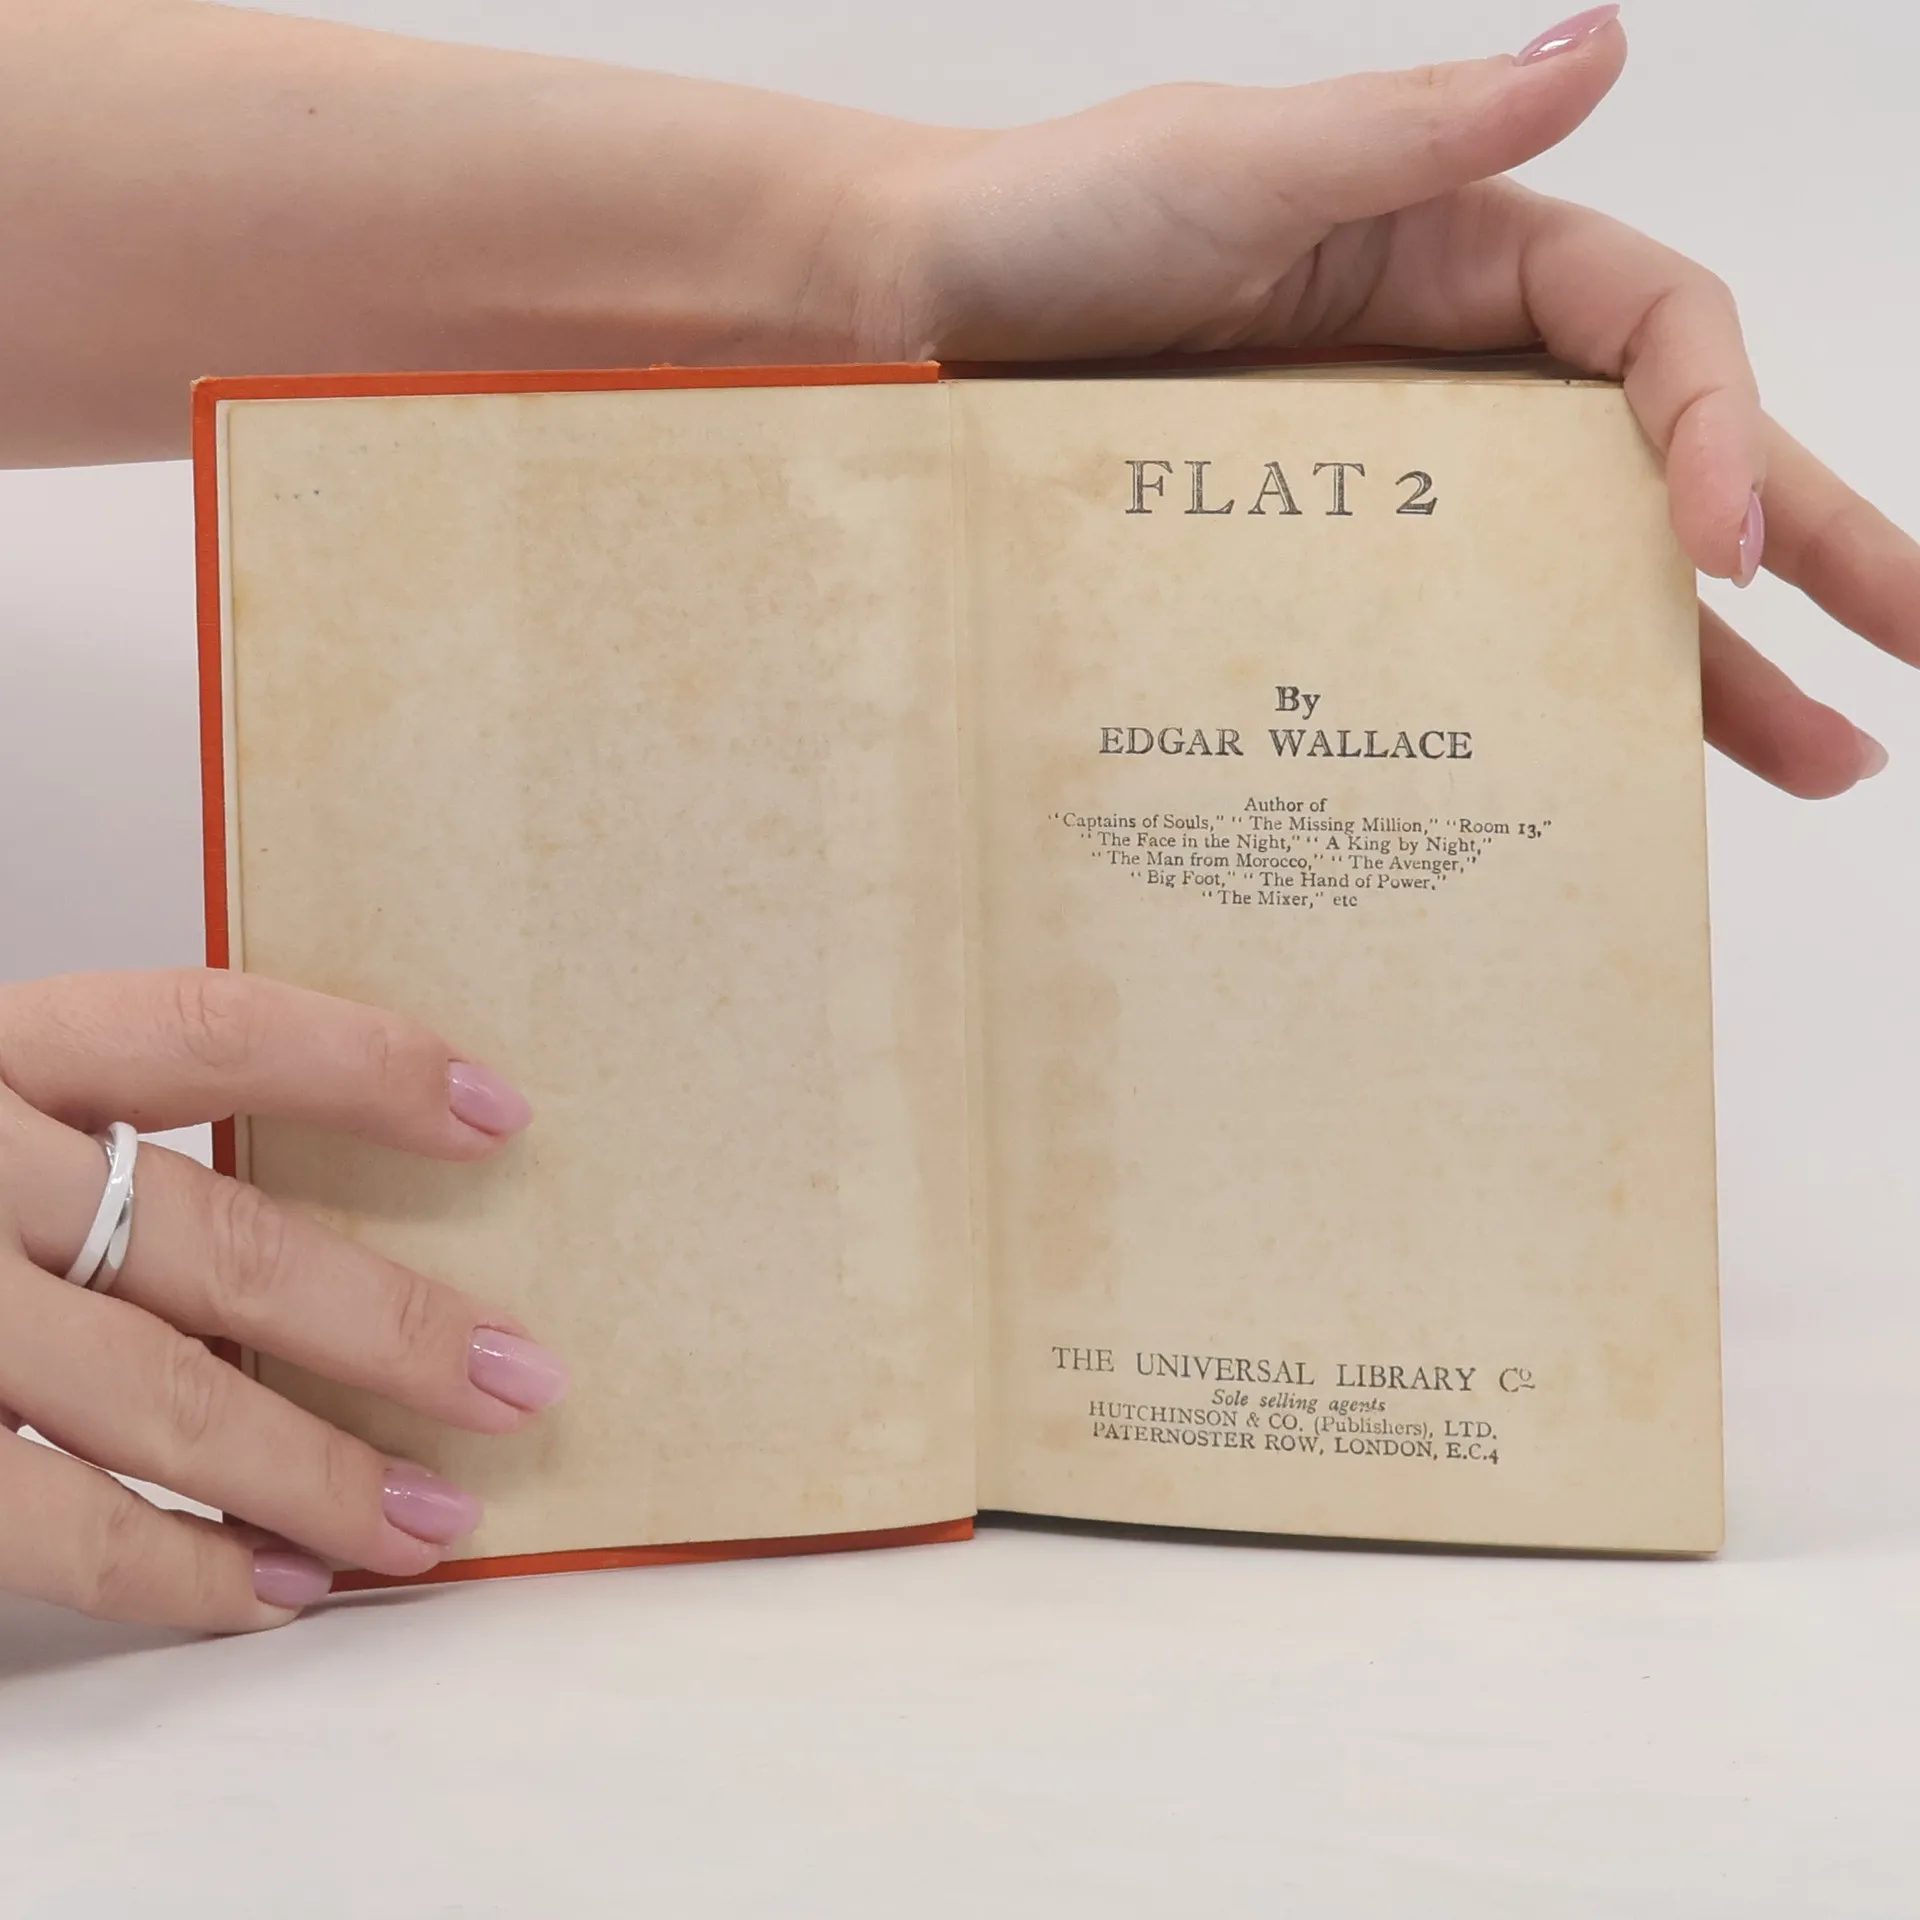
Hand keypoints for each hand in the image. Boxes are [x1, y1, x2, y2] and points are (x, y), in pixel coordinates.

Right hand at [0, 971, 565, 1632]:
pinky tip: (276, 1586)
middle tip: (522, 1380)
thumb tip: (314, 1240)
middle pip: (217, 1242)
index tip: (500, 1112)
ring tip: (434, 1521)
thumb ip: (95, 1143)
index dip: (365, 1065)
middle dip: (388, 1323)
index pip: (209, 1029)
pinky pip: (46, 1519)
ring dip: (315, 1471)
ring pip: (155, 1397)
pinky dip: (175, 1564)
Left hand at [870, 7, 1918, 798]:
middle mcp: (1453, 371)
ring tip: (1814, 762)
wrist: (913, 322)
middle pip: (1664, 461)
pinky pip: (1456, 636)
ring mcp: (1395, 486)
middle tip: (1905, 654)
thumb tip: (1601, 46)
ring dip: (1697, 661)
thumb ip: (1413, 132)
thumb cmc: (1055, 222)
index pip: (1656, 331)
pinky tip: (1602, 777)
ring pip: (1580, 569)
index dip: (1723, 430)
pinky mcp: (1323, 570)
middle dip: (1803, 545)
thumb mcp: (1236, 164)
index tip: (1731, 548)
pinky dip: (1532, 698)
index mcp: (1464, 254)